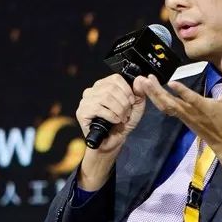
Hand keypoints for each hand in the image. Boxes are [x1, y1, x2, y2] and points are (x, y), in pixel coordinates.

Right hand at [75, 74, 146, 189]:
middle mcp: (92, 91)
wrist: (111, 143)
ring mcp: (85, 101)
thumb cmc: (121, 124)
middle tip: (126, 114)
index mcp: (103, 86)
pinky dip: (111, 116)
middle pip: (111, 88)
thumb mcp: (135, 109)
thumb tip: (140, 79)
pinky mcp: (81, 112)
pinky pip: (99, 108)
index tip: (131, 102)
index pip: (115, 78)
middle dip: (124, 103)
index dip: (127, 90)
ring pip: (106, 97)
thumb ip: (139, 94)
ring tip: (121, 118)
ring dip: (118, 110)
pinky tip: (114, 121)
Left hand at [134, 50, 221, 171]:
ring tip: (144, 82)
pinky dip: (158, 101)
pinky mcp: (182, 119)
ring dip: (154, 95)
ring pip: (166, 107)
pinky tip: (150, 92)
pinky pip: (167, 110)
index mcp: (205, 107)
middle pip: (171, 103)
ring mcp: (185, 117)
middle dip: (157, 91)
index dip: (181, 91)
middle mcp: (191, 113)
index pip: (191, 98)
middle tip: (148, 78)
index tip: (171, 82)